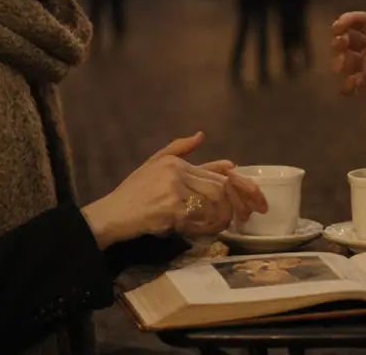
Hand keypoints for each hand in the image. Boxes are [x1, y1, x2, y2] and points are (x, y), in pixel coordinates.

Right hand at [81, 133, 266, 247]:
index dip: (240, 184)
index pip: (217, 172)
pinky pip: (200, 219)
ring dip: (225, 216)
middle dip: (238, 201)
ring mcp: (174, 191)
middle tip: (248, 214)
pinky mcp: (170, 210)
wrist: (111, 214)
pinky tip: (212, 231)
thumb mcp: (153, 164)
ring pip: (213, 202)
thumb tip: (201, 135)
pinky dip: (210, 227)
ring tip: (229, 224)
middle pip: (220, 186)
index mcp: (175, 163)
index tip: (255, 196)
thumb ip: (178, 148)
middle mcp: (176, 173)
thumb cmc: (132, 193)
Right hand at [330, 11, 365, 122]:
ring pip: (345, 61)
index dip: (349, 19)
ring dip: (339, 61)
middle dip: (339, 39)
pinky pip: (350, 85)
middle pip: (349, 39)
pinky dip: (347, 85)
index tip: (339, 25)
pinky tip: (354, 86)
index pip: (364, 22)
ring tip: (344, 66)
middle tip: (340, 43)